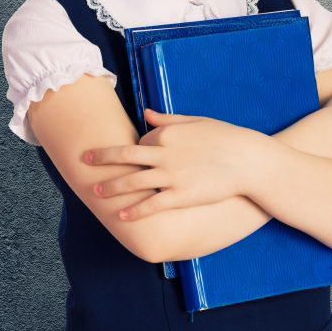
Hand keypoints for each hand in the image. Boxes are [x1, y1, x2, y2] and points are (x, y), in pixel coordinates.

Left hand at [83, 108, 257, 220]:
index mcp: (167, 133)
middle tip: (84, 160)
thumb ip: (168, 119)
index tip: (134, 156)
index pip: (141, 142)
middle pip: (125, 157)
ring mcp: (171, 176)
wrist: (247, 160)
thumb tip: (146, 114)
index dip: (136, 150)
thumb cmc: (224, 137)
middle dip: (102, 159)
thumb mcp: (196, 121)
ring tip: (96, 192)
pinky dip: (134, 211)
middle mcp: (164, 153)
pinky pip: (151, 204)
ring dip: (111, 188)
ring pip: (133, 183)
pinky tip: (121, 216)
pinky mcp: (180, 196)